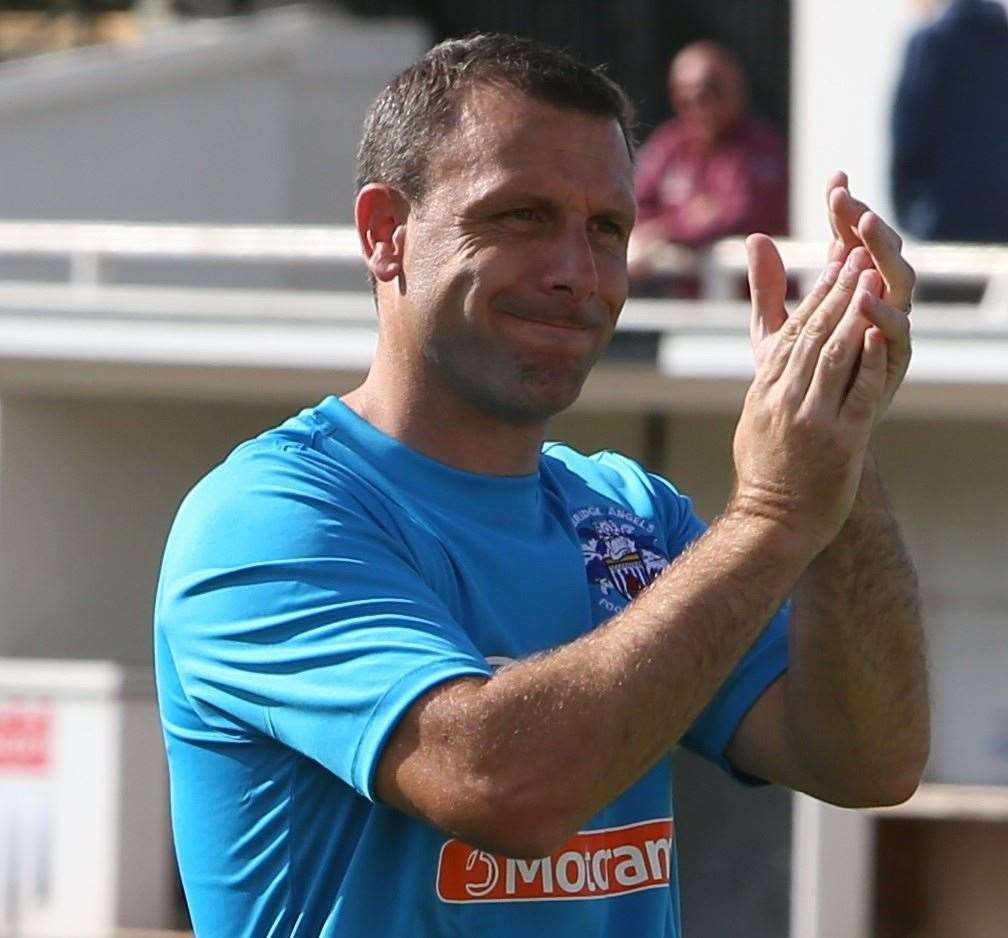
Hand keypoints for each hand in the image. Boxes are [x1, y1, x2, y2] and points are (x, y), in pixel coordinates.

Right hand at [731, 243, 890, 554]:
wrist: (772, 521)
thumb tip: (771, 344)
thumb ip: (767, 374)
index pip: (791, 333)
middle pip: (812, 335)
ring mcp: (811, 419)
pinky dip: (866, 361)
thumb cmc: (766, 471)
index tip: (833, 266)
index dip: (814, 296)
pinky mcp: (839, 441)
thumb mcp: (754, 416)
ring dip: (853, 312)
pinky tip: (876, 333)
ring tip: (871, 280)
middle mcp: (784, 399)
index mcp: (764, 391)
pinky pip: (855, 393)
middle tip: (857, 257)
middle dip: (837, 292)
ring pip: (833, 355)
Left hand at [747, 172, 913, 421]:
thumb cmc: (797, 381)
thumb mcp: (775, 332)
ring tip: (864, 238)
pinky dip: (885, 318)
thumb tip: (754, 238)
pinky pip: (898, 336)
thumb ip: (767, 288)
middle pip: (880, 254)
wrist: (810, 435)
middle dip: (865, 226)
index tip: (835, 180)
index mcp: (851, 291)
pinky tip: (868, 301)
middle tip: (849, 202)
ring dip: (884, 260)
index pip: (852, 239)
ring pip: (900, 285)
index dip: (844, 212)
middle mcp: (877, 304)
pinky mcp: (894, 363)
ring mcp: (889, 331)